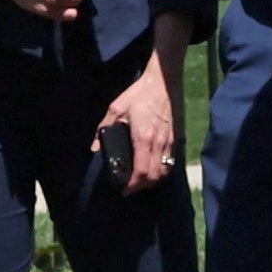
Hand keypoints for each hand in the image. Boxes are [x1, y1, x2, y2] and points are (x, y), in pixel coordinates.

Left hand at [102, 47, 183, 191]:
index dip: (133, 186)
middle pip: (154, 177)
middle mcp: (159, 144)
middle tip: (130, 188)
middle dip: (142, 187)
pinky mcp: (176, 137)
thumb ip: (104, 129)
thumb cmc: (139, 94)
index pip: (141, 172)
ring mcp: (169, 142)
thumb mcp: (116, 109)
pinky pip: (171, 161)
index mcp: (143, 139)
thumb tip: (95, 148)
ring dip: (153, 180)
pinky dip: (162, 170)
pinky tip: (154, 169)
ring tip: (141, 182)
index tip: (123, 190)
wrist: (163, 82)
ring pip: (164, 171)